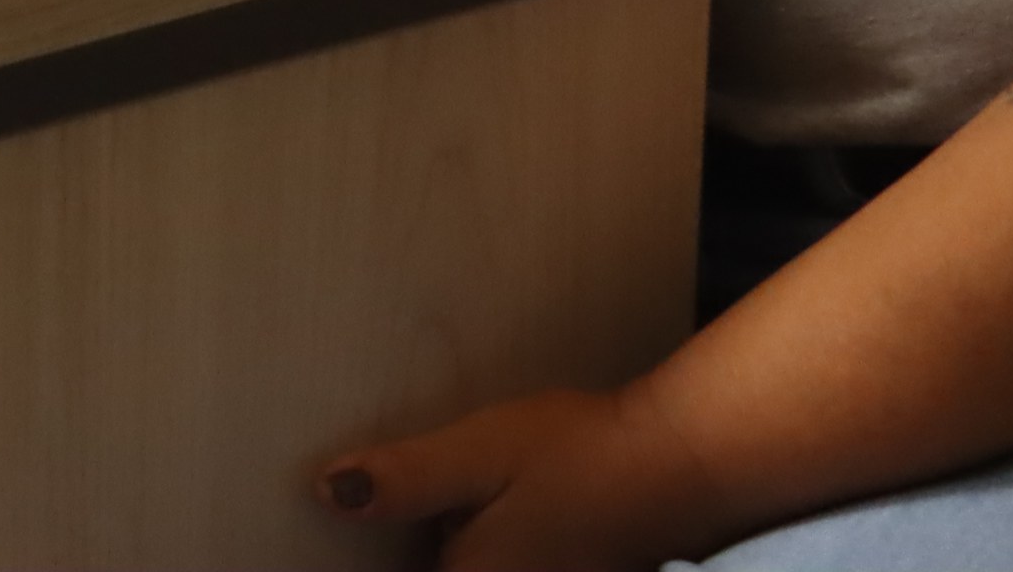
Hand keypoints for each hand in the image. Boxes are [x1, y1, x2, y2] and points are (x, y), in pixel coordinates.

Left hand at [319, 383, 732, 569]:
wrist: (684, 461)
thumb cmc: (578, 452)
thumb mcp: (478, 454)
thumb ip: (405, 481)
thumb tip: (329, 493)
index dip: (382, 555)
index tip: (374, 526)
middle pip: (448, 570)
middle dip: (432, 541)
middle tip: (417, 499)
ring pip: (475, 565)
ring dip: (461, 541)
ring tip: (467, 500)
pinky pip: (507, 562)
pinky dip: (488, 545)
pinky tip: (501, 509)